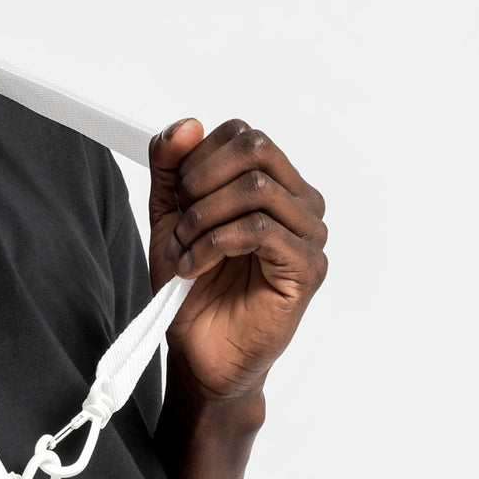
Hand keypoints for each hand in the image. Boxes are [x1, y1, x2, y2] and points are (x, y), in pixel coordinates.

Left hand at [147, 118, 327, 402]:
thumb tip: (187, 124)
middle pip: (255, 148)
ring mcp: (309, 234)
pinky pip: (261, 230)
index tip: (177, 200)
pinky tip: (196, 267)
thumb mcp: (169, 218)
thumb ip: (171, 168)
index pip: (242, 134)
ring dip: (203, 219)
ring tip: (185, 253)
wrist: (199, 354)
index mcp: (273, 184)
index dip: (196, 159)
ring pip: (255, 188)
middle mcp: (299, 202)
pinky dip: (215, 244)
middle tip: (181, 224)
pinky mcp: (307, 268)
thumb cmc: (193, 291)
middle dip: (200, 181)